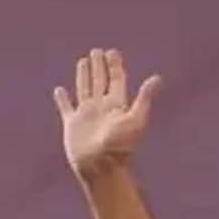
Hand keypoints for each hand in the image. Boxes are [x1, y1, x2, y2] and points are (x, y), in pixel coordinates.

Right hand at [53, 48, 162, 179]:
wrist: (101, 166)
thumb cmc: (120, 146)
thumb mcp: (136, 119)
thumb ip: (144, 98)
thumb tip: (158, 78)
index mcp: (116, 105)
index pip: (116, 80)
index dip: (115, 66)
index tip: (112, 52)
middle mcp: (102, 108)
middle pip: (100, 82)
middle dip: (99, 67)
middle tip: (97, 51)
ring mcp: (86, 116)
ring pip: (84, 89)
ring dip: (83, 76)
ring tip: (83, 61)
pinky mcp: (72, 125)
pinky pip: (66, 108)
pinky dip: (62, 99)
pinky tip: (60, 90)